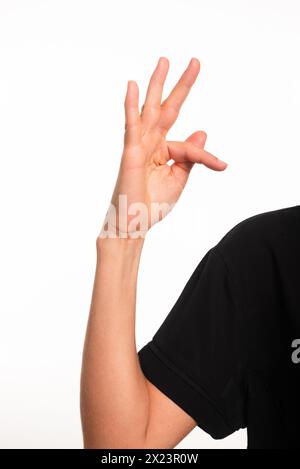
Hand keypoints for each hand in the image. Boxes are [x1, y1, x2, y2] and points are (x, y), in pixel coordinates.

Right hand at [101, 57, 226, 238]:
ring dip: (156, 85)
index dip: (206, 153)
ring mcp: (139, 145)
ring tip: (164, 61)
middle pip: (166, 109)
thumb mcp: (179, 179)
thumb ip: (190, 156)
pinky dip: (131, 106)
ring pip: (149, 110)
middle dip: (180, 86)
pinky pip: (131, 126)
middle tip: (195, 62)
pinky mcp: (130, 152)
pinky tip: (133, 86)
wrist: (135, 224)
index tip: (221, 165)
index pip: (188, 142)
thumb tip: (202, 130)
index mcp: (162, 151)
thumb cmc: (152, 205)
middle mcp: (150, 143)